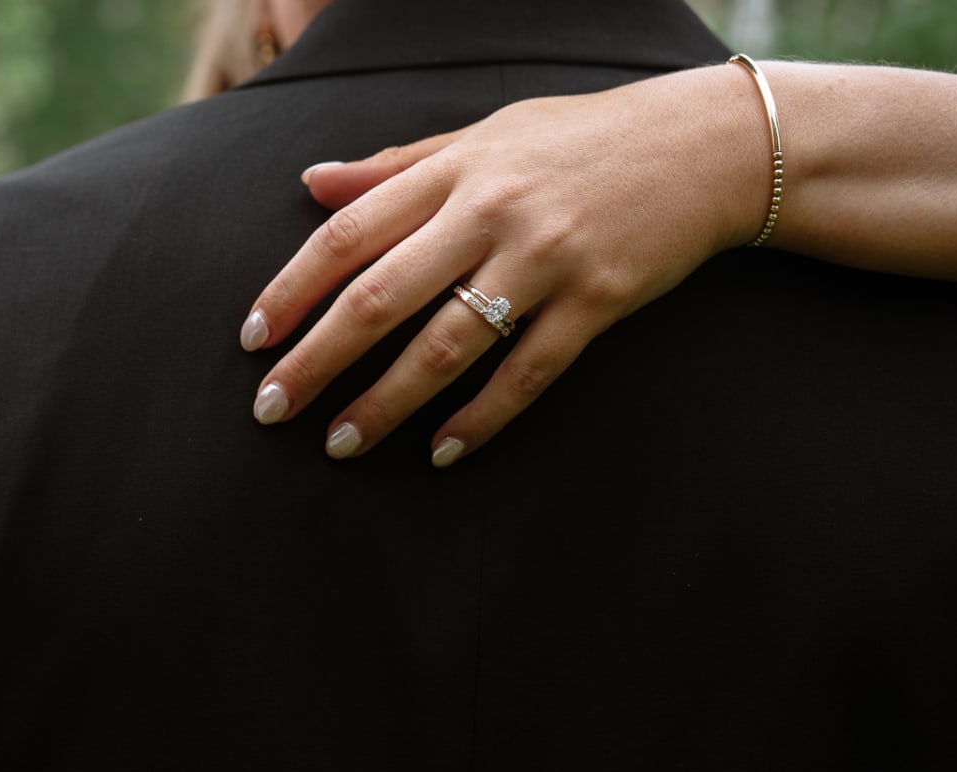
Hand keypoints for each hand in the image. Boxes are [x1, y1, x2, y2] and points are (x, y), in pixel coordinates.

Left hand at [241, 63, 770, 465]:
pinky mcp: (597, 301)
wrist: (704, 145)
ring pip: (446, 345)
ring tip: (341, 444)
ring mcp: (546, 259)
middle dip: (317, 360)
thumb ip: (396, 167)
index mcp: (454, 170)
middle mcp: (491, 212)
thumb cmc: (579, 141)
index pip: (349, 235)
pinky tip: (442, 451)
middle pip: (381, 297)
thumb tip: (312, 184)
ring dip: (386, 403)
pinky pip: (527, 372)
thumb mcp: (484, 136)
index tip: (252, 339)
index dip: (292, 290)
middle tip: (272, 409)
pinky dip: (481, 418)